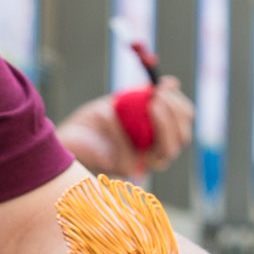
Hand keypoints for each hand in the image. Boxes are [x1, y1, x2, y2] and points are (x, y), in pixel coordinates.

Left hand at [57, 81, 192, 177]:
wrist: (71, 136)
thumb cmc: (99, 118)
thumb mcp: (125, 100)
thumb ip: (147, 93)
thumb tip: (174, 82)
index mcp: (159, 140)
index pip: (183, 127)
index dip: (179, 106)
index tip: (165, 86)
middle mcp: (155, 156)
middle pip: (180, 140)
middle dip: (174, 115)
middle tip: (158, 95)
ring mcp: (142, 165)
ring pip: (165, 151)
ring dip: (161, 123)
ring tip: (148, 103)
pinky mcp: (123, 170)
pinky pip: (128, 150)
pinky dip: (118, 129)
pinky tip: (107, 111)